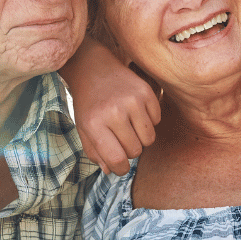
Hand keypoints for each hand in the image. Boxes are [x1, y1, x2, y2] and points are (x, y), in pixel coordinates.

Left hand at [60, 37, 160, 174]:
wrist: (94, 69)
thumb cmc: (88, 104)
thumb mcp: (84, 129)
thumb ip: (95, 152)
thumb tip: (111, 170)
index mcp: (94, 124)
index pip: (117, 160)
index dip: (120, 169)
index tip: (120, 165)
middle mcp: (114, 112)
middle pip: (135, 151)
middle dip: (129, 150)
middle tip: (120, 137)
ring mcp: (132, 100)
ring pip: (149, 139)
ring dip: (140, 137)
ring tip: (128, 125)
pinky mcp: (146, 91)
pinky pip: (157, 121)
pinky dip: (149, 121)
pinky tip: (135, 111)